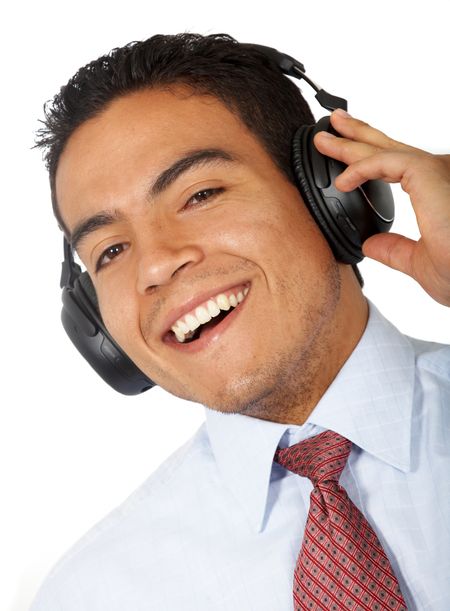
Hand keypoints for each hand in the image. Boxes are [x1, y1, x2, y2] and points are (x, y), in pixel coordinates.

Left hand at [314, 109, 449, 305]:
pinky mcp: (427, 173)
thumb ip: (395, 251)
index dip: (369, 159)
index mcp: (436, 192)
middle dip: (357, 137)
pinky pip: (384, 162)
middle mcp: (438, 175)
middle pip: (389, 149)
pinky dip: (359, 168)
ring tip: (323, 139)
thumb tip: (370, 245)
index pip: (397, 167)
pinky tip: (341, 181)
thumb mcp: (420, 262)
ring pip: (383, 151)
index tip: (344, 157)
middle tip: (330, 127)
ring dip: (350, 145)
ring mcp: (434, 172)